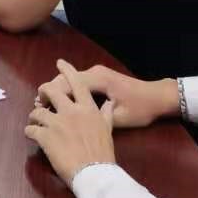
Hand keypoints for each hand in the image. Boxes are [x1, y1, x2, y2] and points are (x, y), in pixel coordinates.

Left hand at [25, 60, 117, 182]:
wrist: (95, 174)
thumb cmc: (103, 154)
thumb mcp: (108, 130)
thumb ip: (106, 114)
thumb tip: (109, 102)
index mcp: (88, 109)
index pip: (77, 83)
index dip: (67, 70)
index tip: (59, 63)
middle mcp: (71, 112)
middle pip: (51, 91)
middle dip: (43, 92)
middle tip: (40, 98)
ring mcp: (57, 123)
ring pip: (37, 111)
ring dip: (34, 116)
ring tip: (34, 122)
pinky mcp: (45, 136)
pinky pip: (31, 129)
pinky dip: (29, 131)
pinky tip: (31, 135)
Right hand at [39, 64, 177, 129]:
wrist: (159, 98)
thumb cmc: (141, 109)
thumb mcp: (120, 118)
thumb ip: (97, 117)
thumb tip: (72, 123)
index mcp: (98, 80)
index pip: (66, 84)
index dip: (51, 94)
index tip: (39, 106)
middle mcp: (95, 73)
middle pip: (65, 78)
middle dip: (50, 89)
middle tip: (38, 103)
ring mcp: (98, 74)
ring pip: (70, 79)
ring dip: (58, 89)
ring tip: (45, 102)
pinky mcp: (101, 78)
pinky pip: (78, 82)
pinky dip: (67, 89)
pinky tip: (61, 99)